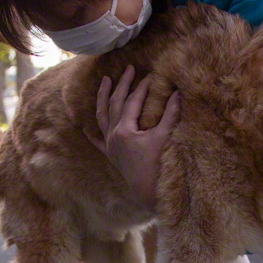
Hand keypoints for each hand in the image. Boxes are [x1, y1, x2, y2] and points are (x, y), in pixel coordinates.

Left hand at [85, 64, 180, 211]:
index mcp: (124, 130)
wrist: (150, 192)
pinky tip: (85, 127)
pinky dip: (92, 133)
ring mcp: (110, 146)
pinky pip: (98, 142)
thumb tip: (177, 93)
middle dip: (121, 85)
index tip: (150, 76)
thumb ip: (170, 114)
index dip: (142, 87)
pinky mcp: (112, 156)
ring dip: (102, 98)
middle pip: (114, 103)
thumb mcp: (165, 137)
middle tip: (129, 69)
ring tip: (105, 82)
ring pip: (102, 117)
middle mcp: (113, 136)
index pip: (132, 102)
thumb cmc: (159, 165)